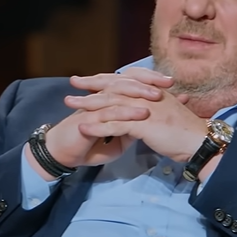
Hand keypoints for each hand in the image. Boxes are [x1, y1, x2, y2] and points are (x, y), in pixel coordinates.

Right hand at [32, 71, 173, 172]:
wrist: (65, 155)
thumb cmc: (88, 145)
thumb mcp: (116, 139)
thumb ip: (129, 130)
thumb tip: (145, 127)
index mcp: (109, 99)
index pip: (131, 83)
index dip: (151, 81)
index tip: (171, 84)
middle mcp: (102, 98)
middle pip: (127, 82)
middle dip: (149, 81)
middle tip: (169, 82)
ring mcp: (94, 107)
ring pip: (119, 95)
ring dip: (140, 94)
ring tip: (159, 96)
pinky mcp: (89, 119)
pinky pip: (110, 113)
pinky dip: (126, 113)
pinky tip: (141, 114)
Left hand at [65, 85, 208, 162]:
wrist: (199, 142)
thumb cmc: (184, 130)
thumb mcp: (166, 112)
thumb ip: (151, 106)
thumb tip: (139, 106)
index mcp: (151, 90)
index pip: (123, 80)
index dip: (105, 78)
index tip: (88, 78)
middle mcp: (146, 94)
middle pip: (113, 87)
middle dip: (91, 85)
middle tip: (72, 83)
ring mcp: (144, 108)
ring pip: (111, 103)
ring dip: (88, 104)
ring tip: (70, 104)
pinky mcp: (143, 124)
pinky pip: (115, 124)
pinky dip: (97, 126)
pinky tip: (82, 127)